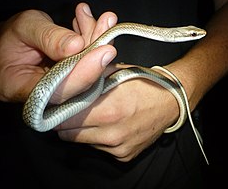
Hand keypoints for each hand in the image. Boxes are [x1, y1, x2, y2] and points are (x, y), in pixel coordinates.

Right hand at [0, 3, 116, 103]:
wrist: (14, 40)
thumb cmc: (13, 34)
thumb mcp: (26, 26)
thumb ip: (49, 37)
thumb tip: (77, 45)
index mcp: (16, 86)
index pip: (55, 90)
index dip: (82, 73)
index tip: (103, 51)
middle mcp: (40, 97)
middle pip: (76, 85)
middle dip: (96, 54)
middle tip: (108, 26)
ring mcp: (59, 92)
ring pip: (88, 75)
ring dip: (99, 45)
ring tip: (105, 20)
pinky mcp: (73, 84)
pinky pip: (90, 68)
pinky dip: (97, 45)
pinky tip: (100, 24)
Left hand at [55, 63, 179, 161]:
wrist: (171, 101)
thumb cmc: (144, 83)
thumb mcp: (116, 71)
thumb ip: (90, 77)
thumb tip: (67, 79)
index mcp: (109, 110)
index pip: (64, 119)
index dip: (57, 111)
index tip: (56, 105)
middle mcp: (112, 133)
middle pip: (68, 134)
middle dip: (66, 122)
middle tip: (72, 110)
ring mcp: (118, 147)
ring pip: (82, 142)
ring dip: (82, 130)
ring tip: (94, 115)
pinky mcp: (124, 156)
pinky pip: (99, 148)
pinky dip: (98, 138)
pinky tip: (108, 125)